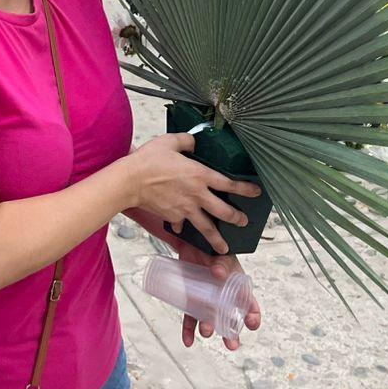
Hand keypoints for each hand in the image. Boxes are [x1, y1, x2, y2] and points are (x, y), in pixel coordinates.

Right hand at [128, 134, 260, 254]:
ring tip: (224, 247)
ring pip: (207, 227)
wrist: (131, 181)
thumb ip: (186, 140)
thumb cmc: (149, 160)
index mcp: (200, 175)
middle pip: (223, 211)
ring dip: (217, 239)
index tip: (256, 192)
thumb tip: (194, 142)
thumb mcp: (170, 142)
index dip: (245, 189)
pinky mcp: (173, 217)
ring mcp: (186, 209)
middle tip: (243, 221)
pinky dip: (182, 227)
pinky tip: (181, 228)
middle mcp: (197, 195)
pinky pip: (181, 224)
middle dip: (237, 218)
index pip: (229, 185)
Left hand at [173, 243, 260, 349]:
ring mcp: (207, 303)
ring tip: (206, 331)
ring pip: (209, 321)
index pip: (250, 307)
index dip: (253, 317)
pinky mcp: (191, 302)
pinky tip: (188, 341)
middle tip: (231, 344)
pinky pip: (190, 319)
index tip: (250, 323)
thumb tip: (218, 273)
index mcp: (238, 290)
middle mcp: (224, 300)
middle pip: (230, 321)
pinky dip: (188, 331)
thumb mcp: (223, 256)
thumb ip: (222, 265)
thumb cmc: (214, 252)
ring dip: (208, 329)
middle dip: (232, 335)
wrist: (192, 244)